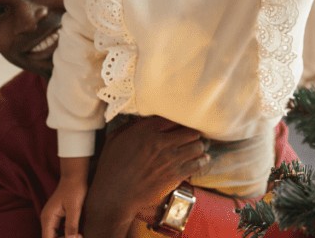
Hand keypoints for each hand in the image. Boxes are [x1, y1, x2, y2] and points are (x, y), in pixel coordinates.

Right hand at [42, 170, 88, 237]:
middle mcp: (46, 219)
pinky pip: (58, 230)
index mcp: (47, 218)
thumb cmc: (74, 189)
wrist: (74, 176)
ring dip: (65, 237)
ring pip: (54, 235)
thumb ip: (71, 225)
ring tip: (79, 235)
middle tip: (79, 236)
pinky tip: (76, 232)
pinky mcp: (56, 216)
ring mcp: (51, 217)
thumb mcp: (74, 208)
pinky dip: (66, 233)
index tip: (75, 237)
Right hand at [82, 116, 209, 237]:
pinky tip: (202, 159)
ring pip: (197, 146)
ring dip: (198, 146)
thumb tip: (142, 117)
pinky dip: (201, 161)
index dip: (179, 120)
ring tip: (198, 147)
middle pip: (190, 131)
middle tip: (192, 136)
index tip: (180, 124)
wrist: (114, 196)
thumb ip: (130, 125)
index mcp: (146, 131)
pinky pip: (197, 164)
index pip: (173, 118)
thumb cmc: (111, 167)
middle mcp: (161, 142)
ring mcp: (170, 159)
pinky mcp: (175, 175)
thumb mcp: (115, 138)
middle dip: (192, 133)